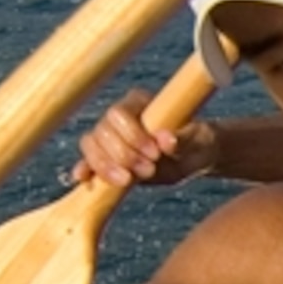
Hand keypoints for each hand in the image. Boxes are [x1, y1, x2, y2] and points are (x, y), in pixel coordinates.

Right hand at [75, 86, 215, 186]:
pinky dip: (85, 170)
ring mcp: (109, 137)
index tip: (155, 154)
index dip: (132, 135)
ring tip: (130, 181)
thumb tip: (166, 139)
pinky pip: (88, 161)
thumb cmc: (198, 142)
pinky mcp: (107, 158)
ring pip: (90, 146)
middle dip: (123, 155)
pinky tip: (84, 180)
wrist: (195, 157)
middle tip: (150, 170)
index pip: (118, 114)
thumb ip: (183, 139)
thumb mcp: (198, 140)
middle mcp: (118, 117)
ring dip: (107, 167)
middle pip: (101, 131)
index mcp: (138, 102)